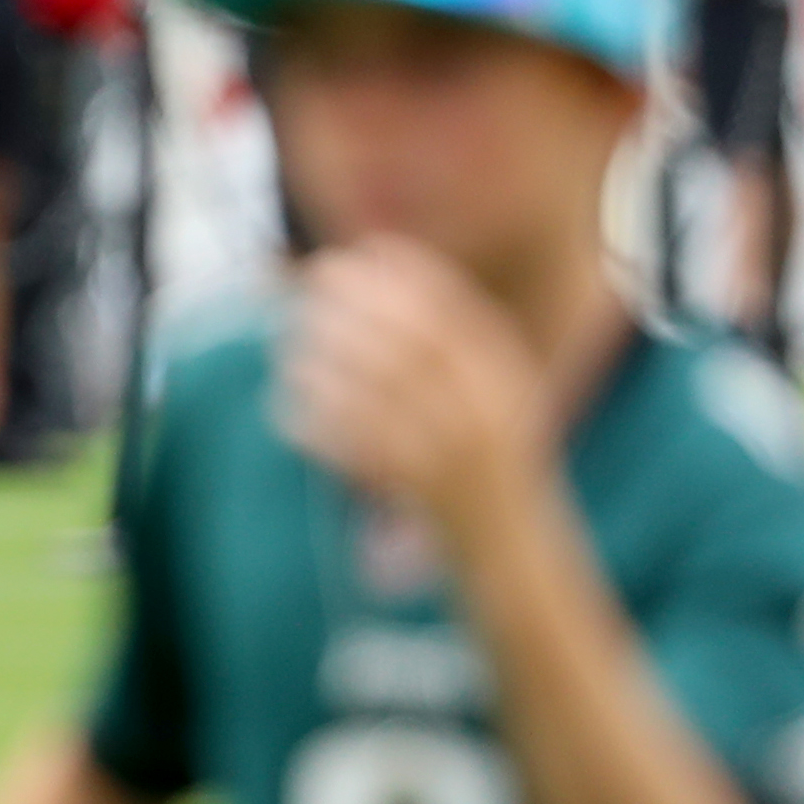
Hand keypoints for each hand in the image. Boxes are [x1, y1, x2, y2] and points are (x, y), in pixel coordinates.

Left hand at [279, 237, 554, 534]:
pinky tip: (291, 399)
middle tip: (312, 285)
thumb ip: (454, 340)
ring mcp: (455, 454)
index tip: (357, 253)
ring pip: (377, 394)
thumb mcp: (496, 394)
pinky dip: (321, 418)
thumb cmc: (491, 461)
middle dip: (354, 308)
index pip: (451, 315)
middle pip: (408, 346)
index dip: (400, 277)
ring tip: (292, 345)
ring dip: (326, 361)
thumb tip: (384, 274)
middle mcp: (485, 414)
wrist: (512, 549)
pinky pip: (360, 446)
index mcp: (505, 382)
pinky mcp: (422, 491)